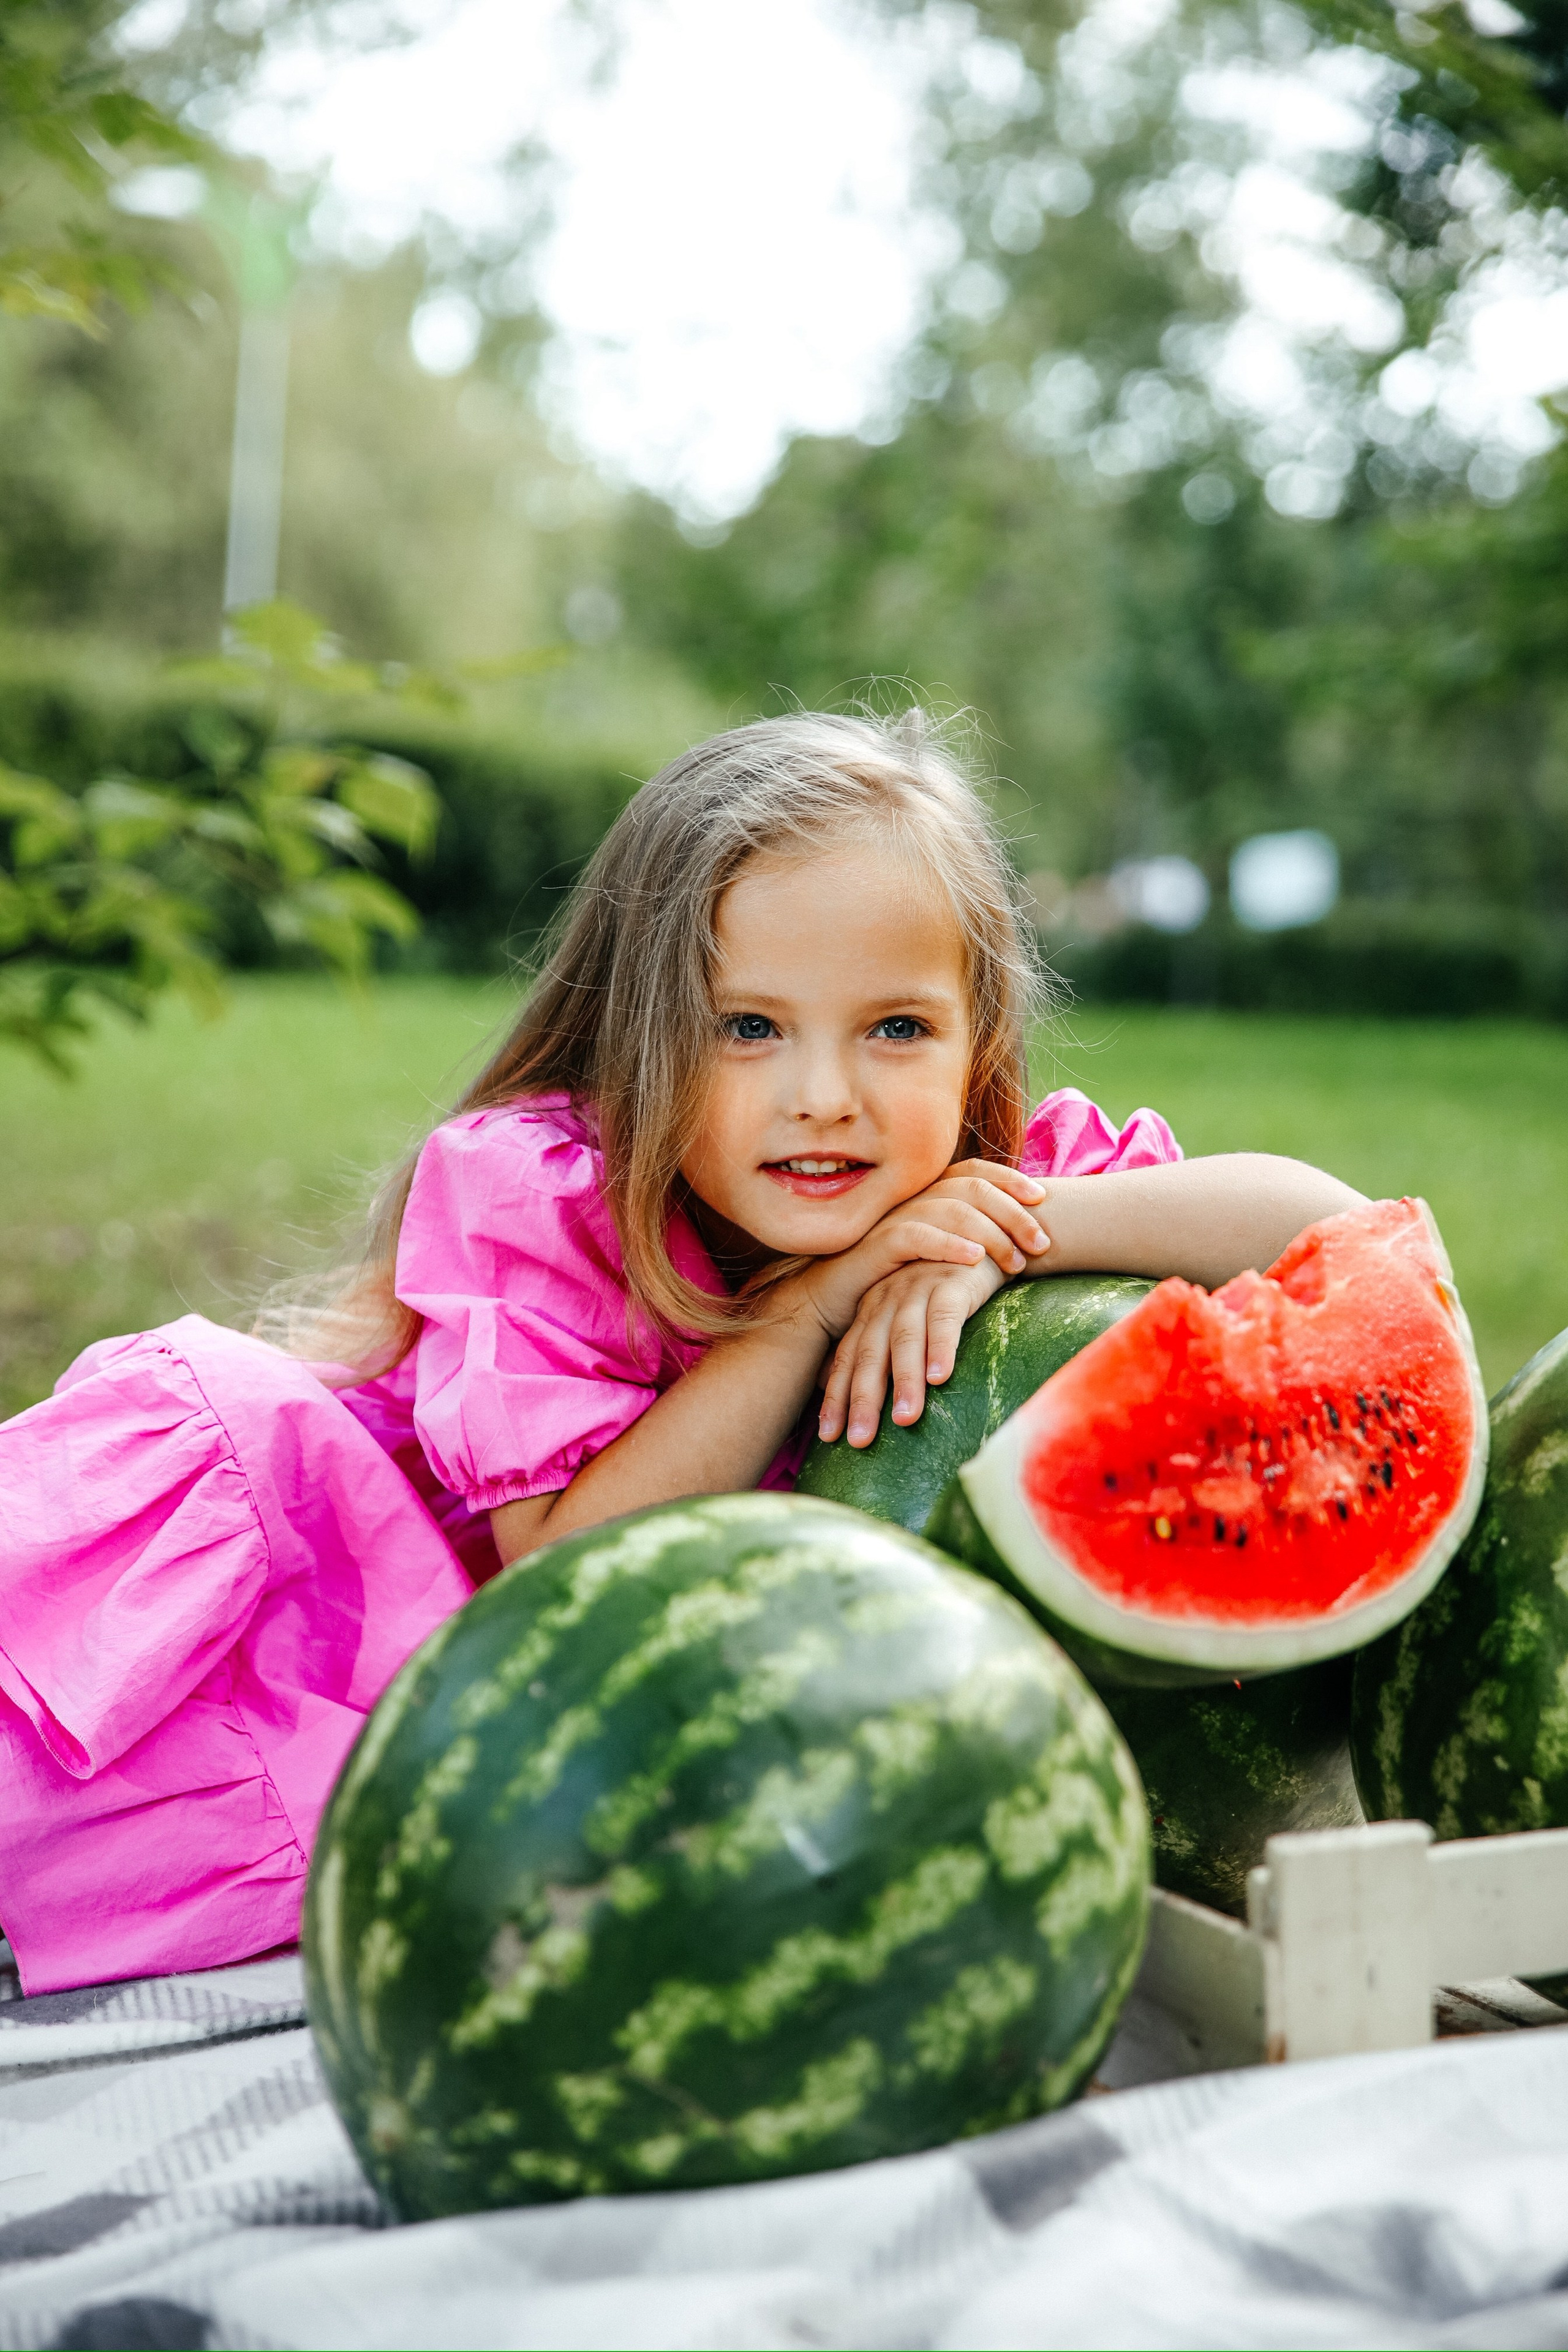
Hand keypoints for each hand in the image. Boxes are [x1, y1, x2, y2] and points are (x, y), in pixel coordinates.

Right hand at [789, 1159, 1049, 1345]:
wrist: (831, 1299)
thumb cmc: (888, 1278)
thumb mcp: (932, 1254)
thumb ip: (964, 1237)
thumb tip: (1018, 1239)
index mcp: (927, 1195)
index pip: (975, 1171)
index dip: (1010, 1179)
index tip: (1043, 1199)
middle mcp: (912, 1199)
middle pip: (972, 1188)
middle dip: (1013, 1213)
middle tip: (1041, 1243)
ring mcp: (894, 1219)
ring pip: (951, 1210)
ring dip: (992, 1233)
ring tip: (1016, 1261)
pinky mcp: (877, 1244)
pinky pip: (918, 1236)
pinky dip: (949, 1244)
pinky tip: (974, 1259)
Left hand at [818, 1253, 1007, 1446]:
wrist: (981, 1241)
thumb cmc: (941, 1289)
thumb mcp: (906, 1316)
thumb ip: (886, 1352)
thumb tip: (862, 1403)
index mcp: (871, 1312)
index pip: (847, 1358)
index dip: (836, 1397)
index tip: (828, 1436)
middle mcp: (888, 1300)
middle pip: (871, 1353)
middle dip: (863, 1399)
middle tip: (860, 1440)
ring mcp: (918, 1289)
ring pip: (906, 1339)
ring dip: (905, 1381)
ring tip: (905, 1420)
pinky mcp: (952, 1283)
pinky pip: (945, 1318)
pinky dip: (942, 1348)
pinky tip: (941, 1378)